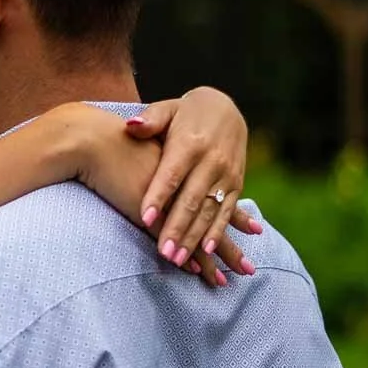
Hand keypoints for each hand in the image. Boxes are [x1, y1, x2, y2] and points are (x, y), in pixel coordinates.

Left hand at [128, 88, 260, 273]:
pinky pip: (227, 212)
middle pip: (191, 200)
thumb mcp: (167, 109)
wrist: (226, 108)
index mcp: (189, 143)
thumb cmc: (186, 113)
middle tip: (163, 253)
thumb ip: (149, 120)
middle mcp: (211, 160)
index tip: (143, 218)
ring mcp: (226, 174)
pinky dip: (218, 232)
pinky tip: (207, 251)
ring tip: (178, 259)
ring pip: (209, 211)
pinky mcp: (236, 184)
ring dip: (194, 237)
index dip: (158, 197)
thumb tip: (131, 126)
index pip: (171, 175)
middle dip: (177, 229)